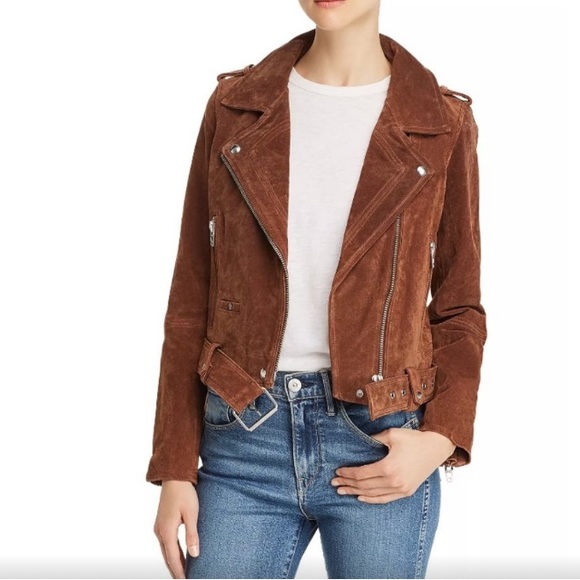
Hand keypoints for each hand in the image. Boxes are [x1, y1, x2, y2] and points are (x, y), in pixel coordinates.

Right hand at [153, 480, 199, 578]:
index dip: (180, 572)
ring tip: (183, 573)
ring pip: (166, 550)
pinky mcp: (162, 523)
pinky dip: (172, 552)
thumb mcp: (192, 514)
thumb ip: (192, 535)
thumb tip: (194, 555)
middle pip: (167, 557)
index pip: (173, 558)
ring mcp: (159, 527)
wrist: (174, 477)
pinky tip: (179, 555)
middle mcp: (160, 531)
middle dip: (175, 570)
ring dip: (174, 562)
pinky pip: (166, 543)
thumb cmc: (185, 493)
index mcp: (167, 531)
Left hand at [331, 428, 455, 503]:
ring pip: (373, 494)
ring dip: (356, 493)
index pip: (361, 474)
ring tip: (343, 491)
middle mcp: (394, 481)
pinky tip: (361, 498)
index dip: (348, 473)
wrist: (436, 447)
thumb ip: (373, 439)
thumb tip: (360, 442)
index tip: (337, 471)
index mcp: (388, 467)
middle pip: (364, 486)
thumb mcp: (391, 434)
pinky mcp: (407, 491)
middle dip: (348, 484)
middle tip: (334, 482)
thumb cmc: (413, 438)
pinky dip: (372, 499)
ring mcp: (401, 489)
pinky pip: (385, 499)